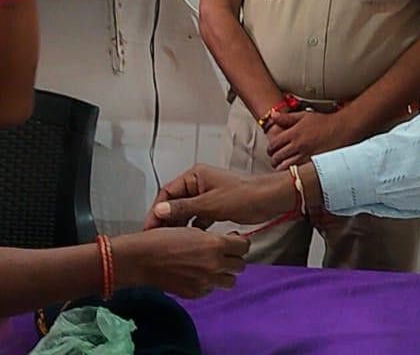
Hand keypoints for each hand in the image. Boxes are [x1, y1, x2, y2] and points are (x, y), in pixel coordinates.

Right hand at [113, 227, 248, 298]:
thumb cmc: (162, 239)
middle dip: (233, 259)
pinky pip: (211, 290)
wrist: (141, 259)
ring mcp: (205, 281)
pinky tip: (197, 274)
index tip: (232, 241)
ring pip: (230, 281)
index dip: (239, 243)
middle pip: (240, 266)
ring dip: (224, 273)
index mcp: (214, 245)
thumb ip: (212, 237)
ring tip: (212, 266)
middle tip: (223, 253)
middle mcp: (214, 265)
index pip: (244, 246)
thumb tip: (227, 241)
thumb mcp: (191, 230)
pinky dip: (208, 283)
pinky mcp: (195, 293)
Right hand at [144, 164, 295, 229]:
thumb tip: (160, 212)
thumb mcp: (210, 204)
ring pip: (186, 212)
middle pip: (175, 203)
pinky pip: (198, 218)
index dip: (157, 210)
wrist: (270, 200)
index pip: (167, 192)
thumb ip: (184, 208)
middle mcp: (198, 184)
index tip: (150, 227)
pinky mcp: (215, 207)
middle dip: (167, 220)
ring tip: (170, 242)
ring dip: (179, 226)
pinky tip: (189, 241)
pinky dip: (194, 228)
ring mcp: (206, 196)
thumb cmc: (243, 196)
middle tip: (157, 238)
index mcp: (195, 176)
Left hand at [266, 108, 352, 169]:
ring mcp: (306, 155)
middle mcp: (298, 145)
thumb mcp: (304, 116)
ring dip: (281, 168)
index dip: (270, 149)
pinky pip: (299, 171)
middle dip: (274, 160)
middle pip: (278, 157)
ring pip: (286, 167)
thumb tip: (273, 115)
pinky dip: (293, 172)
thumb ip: (287, 118)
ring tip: (282, 168)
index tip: (271, 151)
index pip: (274, 144)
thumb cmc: (324, 122)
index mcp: (294, 133)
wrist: (343, 129)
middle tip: (275, 161)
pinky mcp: (314, 163)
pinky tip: (294, 172)